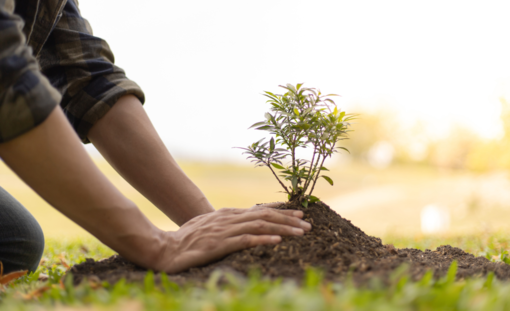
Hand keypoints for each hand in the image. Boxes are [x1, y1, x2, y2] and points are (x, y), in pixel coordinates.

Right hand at [151, 203, 311, 272]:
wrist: (164, 249)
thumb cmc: (186, 239)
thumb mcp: (209, 227)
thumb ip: (226, 224)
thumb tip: (244, 224)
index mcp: (227, 214)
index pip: (260, 211)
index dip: (281, 212)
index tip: (299, 214)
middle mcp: (228, 219)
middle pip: (265, 216)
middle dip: (289, 219)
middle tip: (308, 224)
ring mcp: (224, 231)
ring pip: (260, 225)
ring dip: (283, 228)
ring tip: (302, 232)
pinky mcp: (219, 245)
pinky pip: (245, 240)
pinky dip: (263, 239)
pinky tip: (277, 241)